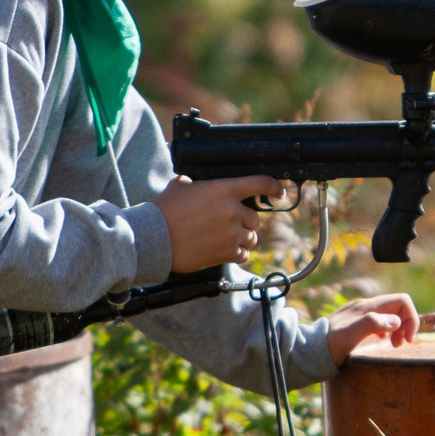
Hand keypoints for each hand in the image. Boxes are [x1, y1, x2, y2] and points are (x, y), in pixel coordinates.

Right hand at [152, 175, 286, 271]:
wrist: (154, 239)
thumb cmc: (164, 211)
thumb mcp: (180, 185)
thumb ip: (196, 182)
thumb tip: (194, 181)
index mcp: (224, 189)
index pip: (261, 183)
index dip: (274, 187)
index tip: (280, 192)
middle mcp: (233, 211)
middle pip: (254, 218)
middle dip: (244, 221)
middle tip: (227, 224)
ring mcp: (232, 233)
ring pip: (251, 237)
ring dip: (242, 238)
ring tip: (223, 239)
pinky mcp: (227, 252)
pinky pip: (244, 254)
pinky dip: (237, 253)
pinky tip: (224, 250)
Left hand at [328, 293, 419, 363]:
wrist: (308, 350)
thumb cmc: (329, 345)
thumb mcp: (350, 335)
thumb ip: (373, 324)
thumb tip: (395, 321)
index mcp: (368, 307)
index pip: (402, 301)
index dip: (411, 318)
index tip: (407, 339)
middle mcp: (365, 307)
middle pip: (397, 307)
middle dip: (406, 324)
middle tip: (400, 344)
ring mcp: (360, 314)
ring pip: (390, 314)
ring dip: (398, 328)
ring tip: (394, 344)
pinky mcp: (355, 323)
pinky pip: (380, 321)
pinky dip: (388, 330)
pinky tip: (382, 342)